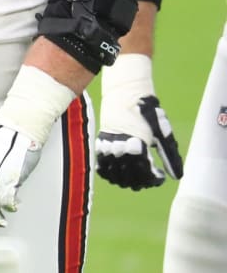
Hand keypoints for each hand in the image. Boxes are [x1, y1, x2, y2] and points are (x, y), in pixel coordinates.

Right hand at [96, 54, 182, 189]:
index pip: (144, 173)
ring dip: (125, 181)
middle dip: (141, 182)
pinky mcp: (101, 142)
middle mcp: (121, 146)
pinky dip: (109, 174)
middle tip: (149, 178)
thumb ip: (169, 155)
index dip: (153, 180)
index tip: (160, 176)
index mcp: (138, 143)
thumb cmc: (147, 112)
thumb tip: (175, 176)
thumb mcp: (162, 132)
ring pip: (114, 174)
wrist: (124, 93)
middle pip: (129, 177)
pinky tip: (119, 174)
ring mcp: (108, 144)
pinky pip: (102, 165)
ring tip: (135, 178)